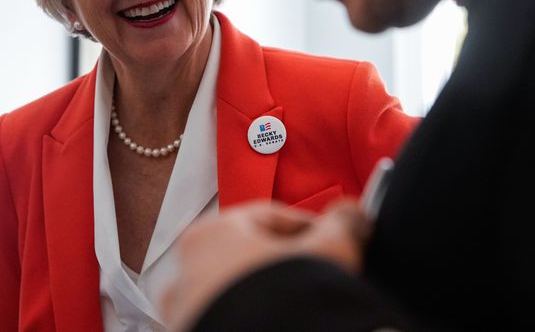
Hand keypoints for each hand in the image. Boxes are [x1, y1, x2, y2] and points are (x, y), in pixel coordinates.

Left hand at [161, 198, 371, 330]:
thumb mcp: (329, 250)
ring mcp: (183, 314)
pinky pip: (229, 321)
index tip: (336, 243)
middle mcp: (184, 273)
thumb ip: (342, 223)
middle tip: (322, 277)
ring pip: (236, 294)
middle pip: (249, 256)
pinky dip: (252, 321)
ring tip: (303, 312)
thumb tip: (352, 213)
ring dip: (268, 296)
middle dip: (286, 265)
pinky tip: (283, 326)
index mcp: (209, 235)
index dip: (311, 228)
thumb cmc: (291, 298)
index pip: (270, 218)